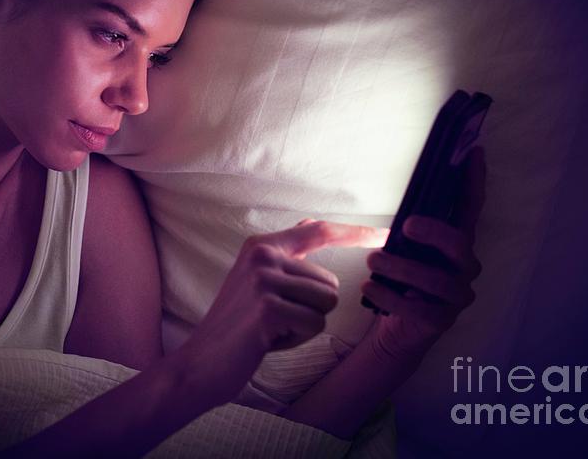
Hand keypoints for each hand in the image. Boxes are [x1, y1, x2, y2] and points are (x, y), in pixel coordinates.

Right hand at [175, 219, 386, 406]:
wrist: (200, 363)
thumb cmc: (236, 326)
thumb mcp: (257, 280)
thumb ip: (286, 253)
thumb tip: (312, 223)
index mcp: (260, 246)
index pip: (319, 230)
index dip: (356, 232)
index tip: (387, 234)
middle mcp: (262, 255)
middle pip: (331, 282)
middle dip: (312, 309)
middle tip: (275, 320)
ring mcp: (264, 280)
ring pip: (327, 303)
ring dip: (305, 324)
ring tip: (272, 329)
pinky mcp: (269, 308)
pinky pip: (315, 324)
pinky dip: (296, 340)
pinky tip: (268, 341)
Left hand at [361, 146, 486, 358]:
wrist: (396, 328)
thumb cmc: (400, 280)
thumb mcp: (403, 249)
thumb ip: (409, 228)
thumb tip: (402, 203)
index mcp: (456, 245)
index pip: (470, 209)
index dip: (474, 182)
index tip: (475, 152)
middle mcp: (465, 269)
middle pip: (461, 246)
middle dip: (434, 233)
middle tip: (405, 225)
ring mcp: (457, 296)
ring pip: (435, 279)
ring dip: (400, 268)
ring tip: (372, 261)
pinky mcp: (441, 321)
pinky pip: (417, 309)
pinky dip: (390, 296)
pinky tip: (370, 287)